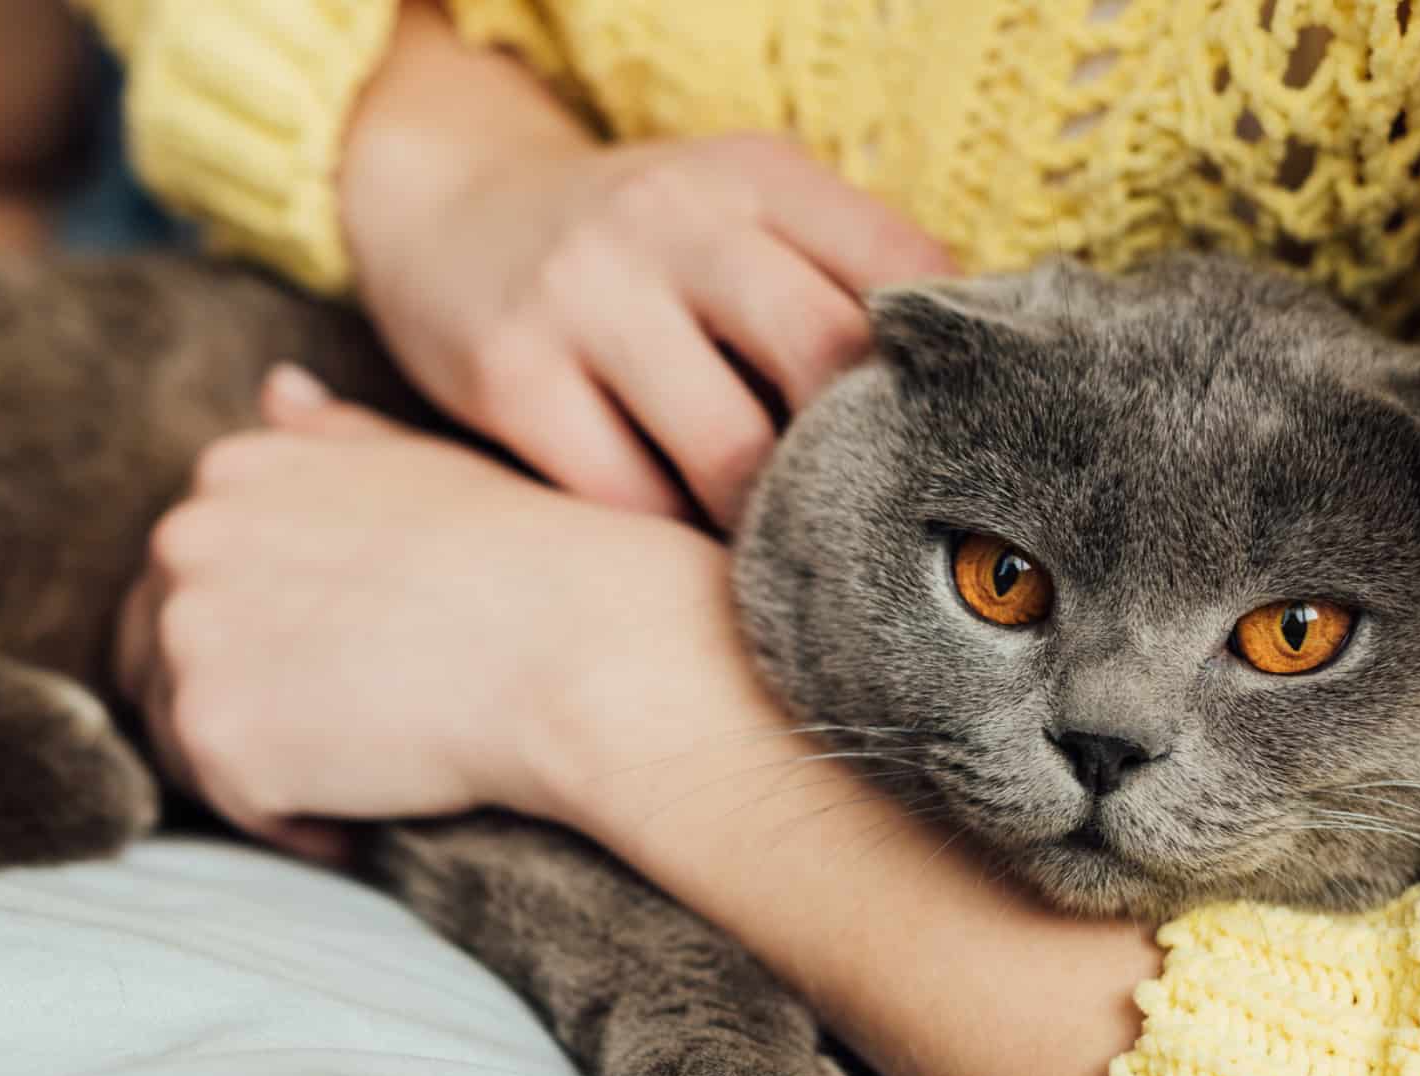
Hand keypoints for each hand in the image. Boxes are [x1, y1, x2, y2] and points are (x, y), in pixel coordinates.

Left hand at [114, 367, 743, 857]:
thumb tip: (275, 389)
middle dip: (242, 698)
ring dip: (262, 762)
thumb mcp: (416, 463)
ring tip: (363, 771)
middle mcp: (185, 540)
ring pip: (185, 733)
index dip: (257, 631)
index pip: (188, 574)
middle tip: (344, 733)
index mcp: (231, 470)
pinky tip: (365, 817)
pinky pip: (232, 805)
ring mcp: (192, 638)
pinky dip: (292, 825)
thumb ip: (328, 436)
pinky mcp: (216, 735)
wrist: (576, 645)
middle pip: (161, 653)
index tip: (335, 664)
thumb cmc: (526, 558)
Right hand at [339, 3, 950, 528]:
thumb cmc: (639, 247)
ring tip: (797, 559)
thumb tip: (972, 411)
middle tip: (886, 528)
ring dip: (773, 524)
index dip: (945, 377)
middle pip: (824, 358)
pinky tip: (689, 545)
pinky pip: (626, 500)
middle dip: (866, 459)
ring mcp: (585, 295)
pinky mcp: (512, 375)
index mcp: (761, 173)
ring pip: (729, 452)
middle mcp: (675, 218)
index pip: (903, 274)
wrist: (447, 211)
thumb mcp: (741, 214)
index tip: (964, 453)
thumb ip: (842, 280)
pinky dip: (672, 540)